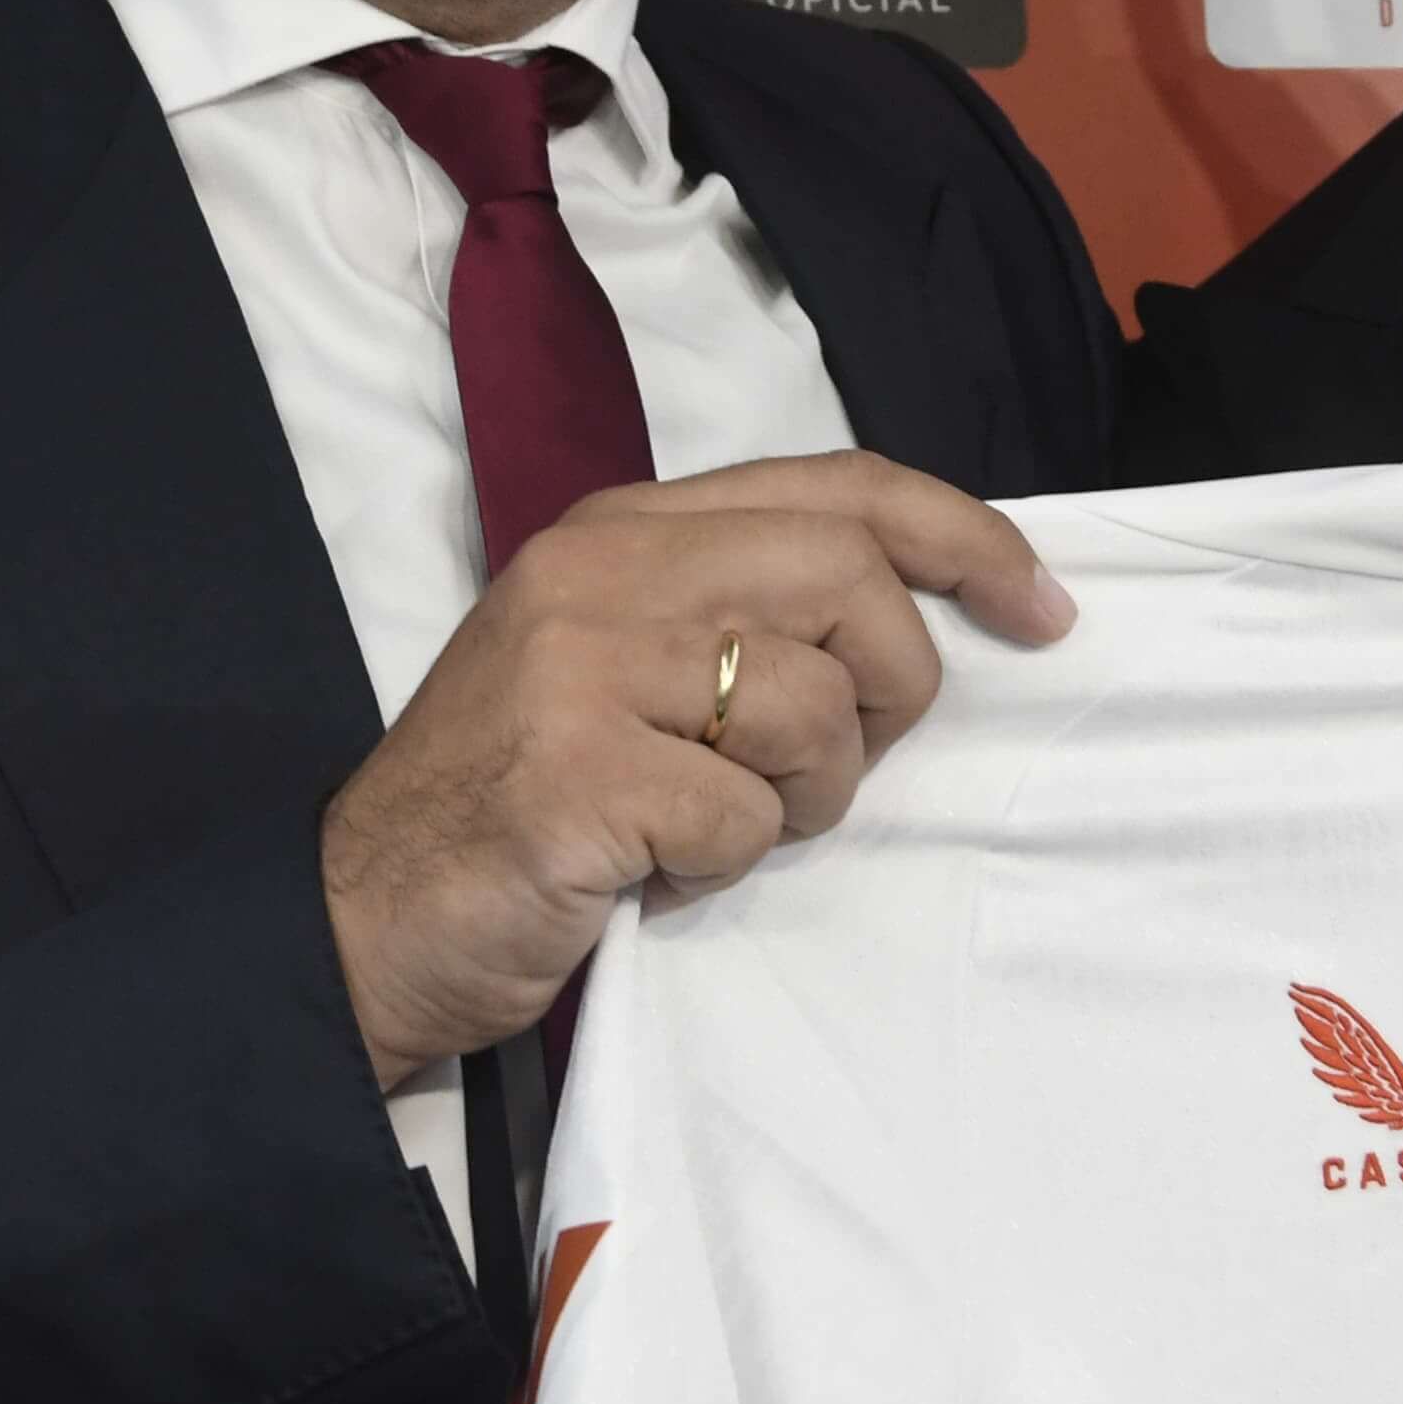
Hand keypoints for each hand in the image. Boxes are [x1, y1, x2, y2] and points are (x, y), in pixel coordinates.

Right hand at [317, 453, 1075, 1084]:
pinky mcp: (577, 773)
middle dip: (892, 689)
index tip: (1042, 608)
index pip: (839, 487)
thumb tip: (917, 617)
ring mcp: (582, 665)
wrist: (360, 916)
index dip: (965, 539)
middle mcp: (603, 570)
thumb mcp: (620, 661)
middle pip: (850, 583)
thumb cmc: (514, 802)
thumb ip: (742, 611)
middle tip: (840, 765)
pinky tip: (654, 869)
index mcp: (624, 526)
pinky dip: (725, 863)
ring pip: (809, 707)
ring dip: (804, 798)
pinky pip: (743, 816)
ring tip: (717, 825)